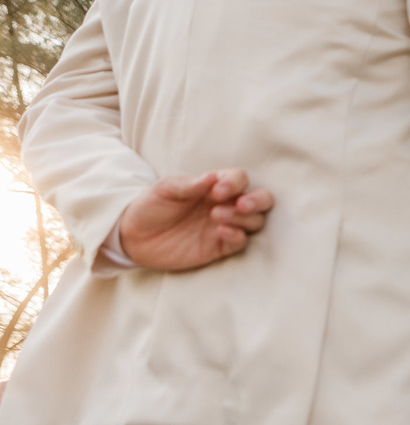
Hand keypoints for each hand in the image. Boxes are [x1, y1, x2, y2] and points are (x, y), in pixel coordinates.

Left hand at [118, 169, 274, 270]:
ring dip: (243, 218)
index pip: (239, 178)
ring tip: (217, 217)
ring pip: (255, 221)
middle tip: (242, 204)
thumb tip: (212, 177)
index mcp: (214, 186)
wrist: (132, 237)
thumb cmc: (149, 207)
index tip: (216, 191)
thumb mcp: (163, 189)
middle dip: (257, 200)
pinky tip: (220, 232)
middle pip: (261, 199)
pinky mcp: (219, 247)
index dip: (234, 183)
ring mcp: (225, 226)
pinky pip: (241, 242)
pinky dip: (237, 236)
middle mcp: (225, 204)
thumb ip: (188, 184)